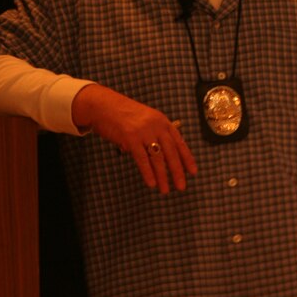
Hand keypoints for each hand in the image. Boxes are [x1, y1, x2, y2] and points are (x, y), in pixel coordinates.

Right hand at [72, 84, 196, 193]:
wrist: (103, 105)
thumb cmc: (124, 115)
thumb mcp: (146, 120)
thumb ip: (156, 135)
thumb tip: (164, 156)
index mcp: (163, 121)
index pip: (179, 142)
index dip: (187, 158)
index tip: (193, 172)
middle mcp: (156, 126)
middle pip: (171, 152)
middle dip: (177, 171)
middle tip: (182, 187)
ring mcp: (144, 131)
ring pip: (157, 158)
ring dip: (162, 176)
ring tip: (165, 190)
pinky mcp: (130, 138)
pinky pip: (142, 159)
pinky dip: (148, 172)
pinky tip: (152, 183)